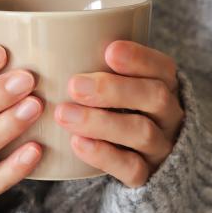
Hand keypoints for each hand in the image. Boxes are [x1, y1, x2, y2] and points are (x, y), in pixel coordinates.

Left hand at [54, 40, 184, 187]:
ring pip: (142, 132)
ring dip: (101, 122)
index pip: (162, 67)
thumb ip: (96, 62)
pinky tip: (77, 144)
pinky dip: (104, 155)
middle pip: (154, 97)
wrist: (137, 159)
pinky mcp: (148, 176)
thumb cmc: (119, 107)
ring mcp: (161, 147)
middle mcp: (170, 114)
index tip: (109, 50)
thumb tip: (41, 36)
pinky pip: (132, 168)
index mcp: (166, 85)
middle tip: (74, 85)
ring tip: (64, 114)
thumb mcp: (117, 82)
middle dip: (113, 89)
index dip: (140, 58)